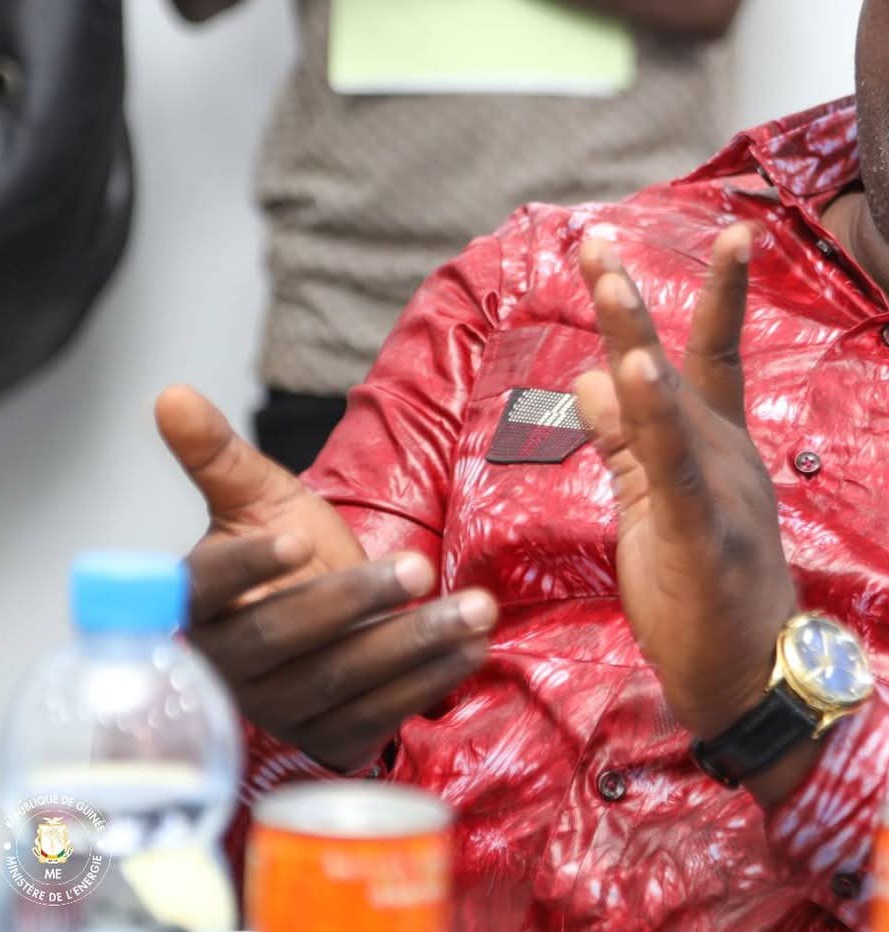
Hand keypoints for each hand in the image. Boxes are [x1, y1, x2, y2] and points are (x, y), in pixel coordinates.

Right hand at [159, 386, 494, 770]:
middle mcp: (228, 667)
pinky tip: (472, 648)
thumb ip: (216, 453)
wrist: (327, 617)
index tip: (298, 537)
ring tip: (475, 608)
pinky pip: (377, 716)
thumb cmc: (288, 551)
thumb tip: (171, 393)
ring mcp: (278, 709)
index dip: (250, 565)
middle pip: (285, 636)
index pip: (209, 588)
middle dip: (356, 602)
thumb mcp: (256, 498)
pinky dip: (429, 682)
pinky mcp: (328, 738)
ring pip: (342, 680)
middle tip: (417, 566)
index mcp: (198, 604)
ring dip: (414, 644)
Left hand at [571, 227, 798, 751]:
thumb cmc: (708, 594)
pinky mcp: (705, 531)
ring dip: (638, 338)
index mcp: (714, 446)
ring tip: (608, 280)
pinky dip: (657, 417)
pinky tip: (638, 374)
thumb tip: (591, 378)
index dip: (687, 298)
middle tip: (596, 243)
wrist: (757, 676)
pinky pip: (677, 466)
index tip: (668, 241)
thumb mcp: (656, 505)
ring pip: (672, 402)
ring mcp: (718, 488)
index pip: (698, 357)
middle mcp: (722, 452)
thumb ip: (627, 442)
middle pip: (674, 361)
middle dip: (631, 301)